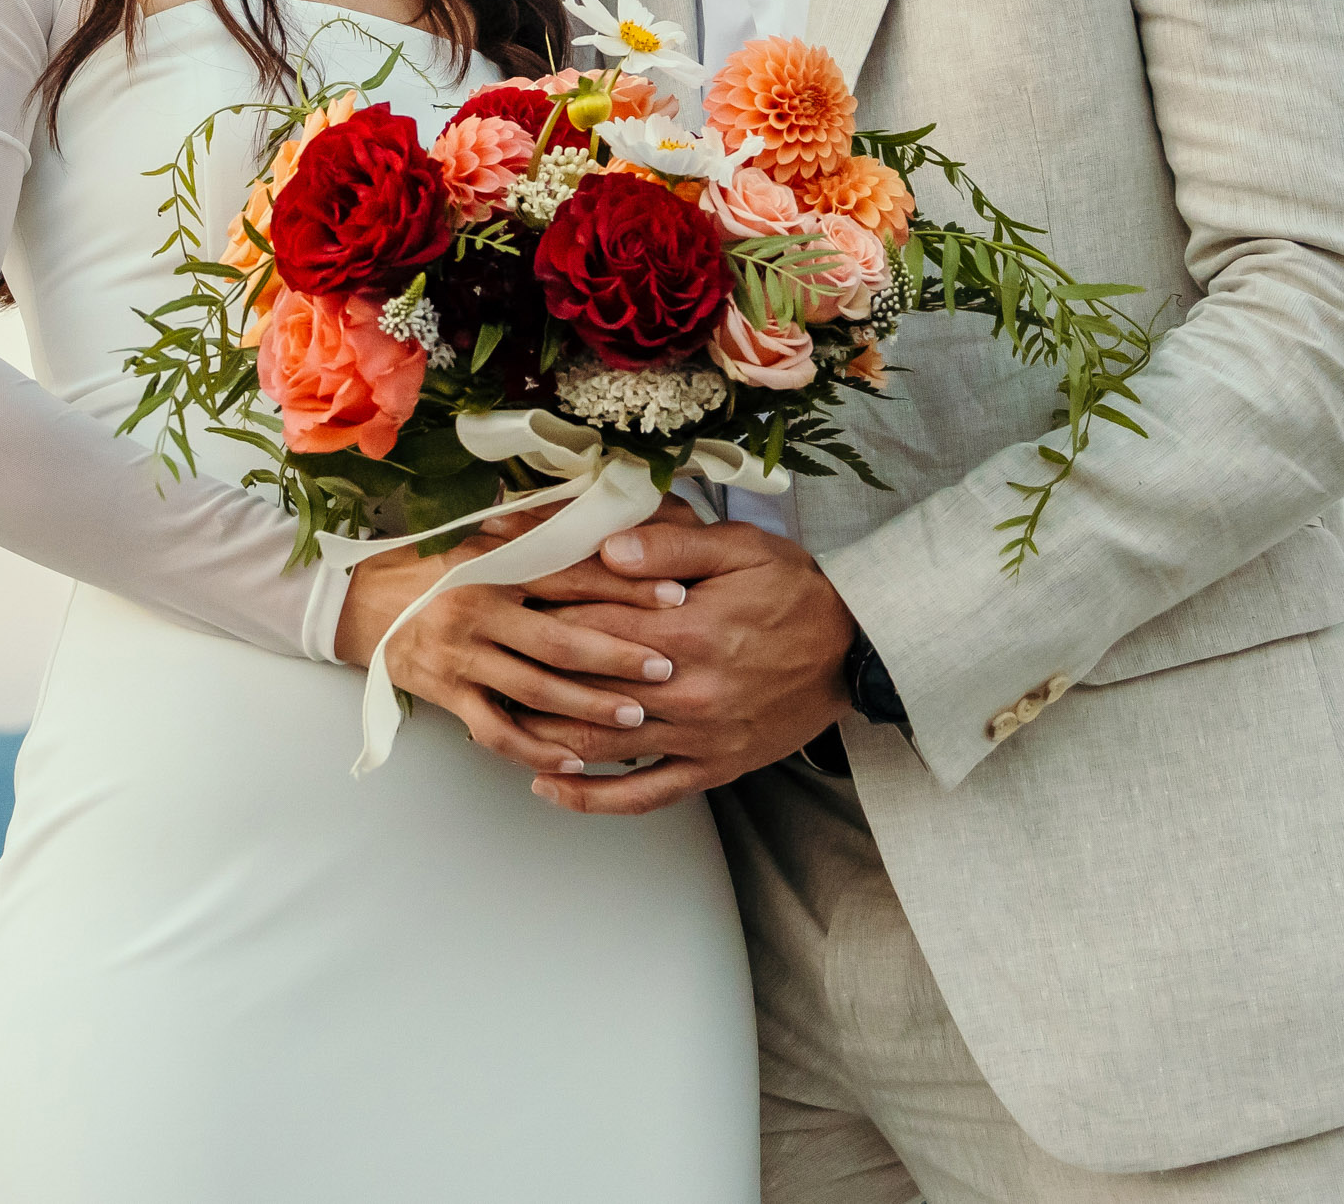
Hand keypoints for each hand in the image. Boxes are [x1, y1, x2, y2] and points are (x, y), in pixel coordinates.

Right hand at [334, 528, 689, 774]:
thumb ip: (543, 536)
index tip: (678, 596)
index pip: (573, 577)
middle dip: (619, 658)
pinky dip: (537, 747)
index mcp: (496, 565)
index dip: (627, 588)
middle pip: (560, 641)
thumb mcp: (487, 540)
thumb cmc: (440, 568)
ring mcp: (461, 657)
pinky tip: (573, 758)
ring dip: (588, 707)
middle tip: (667, 669)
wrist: (364, 603)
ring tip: (634, 717)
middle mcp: (479, 610)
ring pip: (534, 690)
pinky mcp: (447, 694)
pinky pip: (496, 731)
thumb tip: (612, 524)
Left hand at [514, 521, 856, 813]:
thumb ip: (671, 546)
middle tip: (485, 661)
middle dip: (528, 675)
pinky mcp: (713, 768)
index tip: (504, 604)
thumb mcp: (741, 548)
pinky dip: (592, 798)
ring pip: (600, 746)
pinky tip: (550, 789)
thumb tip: (605, 546)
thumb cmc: (797, 591)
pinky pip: (644, 794)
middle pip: (582, 688)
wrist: (858, 651)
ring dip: (542, 739)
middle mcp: (686, 691)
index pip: (589, 625)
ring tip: (498, 722)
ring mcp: (698, 736)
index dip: (540, 614)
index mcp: (687, 630)